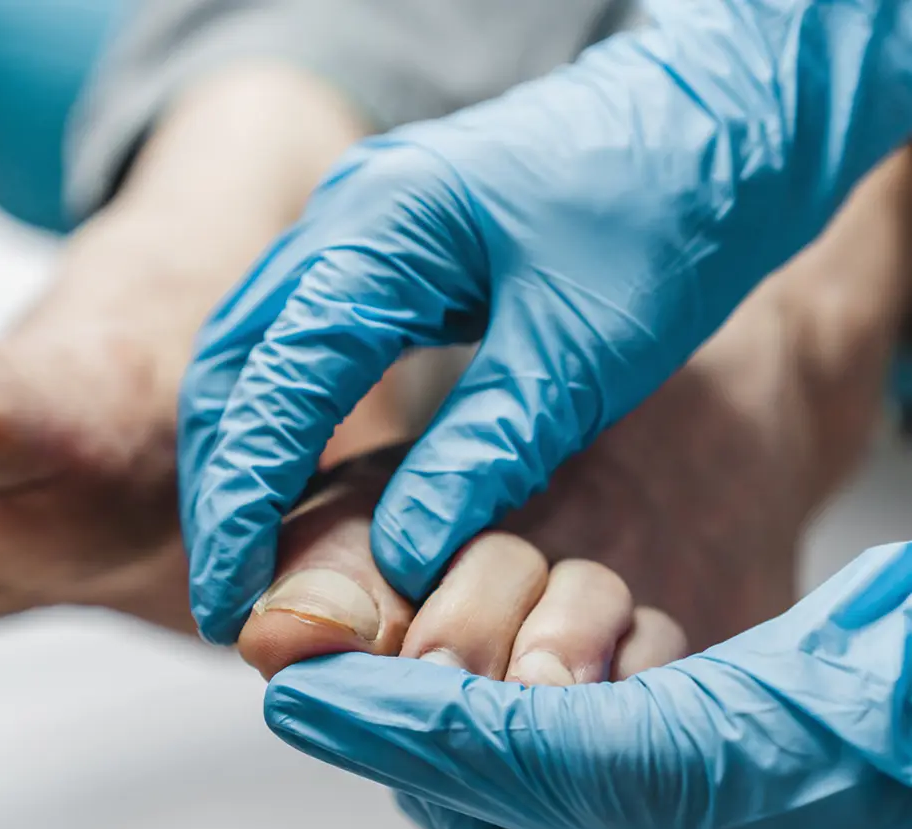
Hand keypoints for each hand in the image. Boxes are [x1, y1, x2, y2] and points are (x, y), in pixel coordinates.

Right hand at [179, 0, 911, 643]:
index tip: (230, 597)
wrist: (720, 117)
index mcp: (384, 229)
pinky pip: (302, 340)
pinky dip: (286, 420)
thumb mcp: (582, 350)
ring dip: (244, 456)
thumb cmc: (670, 211)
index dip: (241, 502)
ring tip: (251, 555)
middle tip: (227, 592)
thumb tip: (402, 556)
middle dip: (221, 486)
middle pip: (235, 365)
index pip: (274, 382)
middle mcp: (346, 216)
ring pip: (256, 352)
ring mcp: (358, 223)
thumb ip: (483, 450)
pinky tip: (303, 483)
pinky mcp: (385, 248)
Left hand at [263, 543, 911, 828]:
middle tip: (533, 662)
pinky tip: (656, 644)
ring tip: (633, 664)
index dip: (433, 751)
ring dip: (577, 658)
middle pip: (512, 769)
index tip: (393, 676)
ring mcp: (686, 804)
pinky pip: (617, 671)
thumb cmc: (807, 774)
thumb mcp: (592, 765)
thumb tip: (304, 706)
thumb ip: (437, 735)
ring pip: (560, 704)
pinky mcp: (711, 726)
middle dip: (518, 699)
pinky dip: (620, 642)